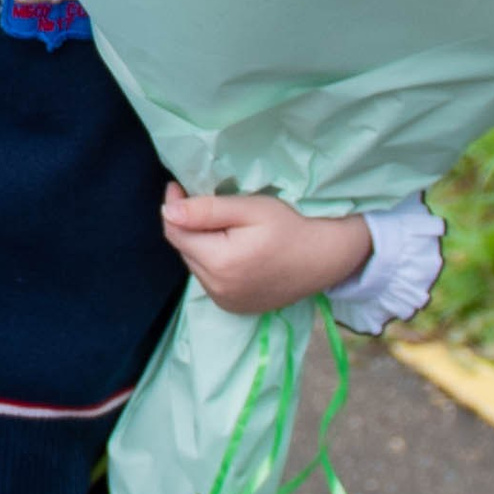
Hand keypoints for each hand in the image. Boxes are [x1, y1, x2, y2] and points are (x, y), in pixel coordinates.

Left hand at [162, 183, 371, 316]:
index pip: (176, 233)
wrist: (325, 257)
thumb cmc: (290, 226)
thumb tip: (167, 210)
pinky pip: (210, 280)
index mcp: (220, 264)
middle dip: (189, 226)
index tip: (178, 186)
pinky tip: (232, 250)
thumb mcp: (250, 209)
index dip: (172, 207)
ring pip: (196, 265)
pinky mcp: (235, 307)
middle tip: (206, 204)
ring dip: (200, 245)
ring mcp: (226, 302)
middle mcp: (218, 289)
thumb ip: (206, 210)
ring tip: (222, 227)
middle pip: (185, 250)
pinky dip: (213, 263)